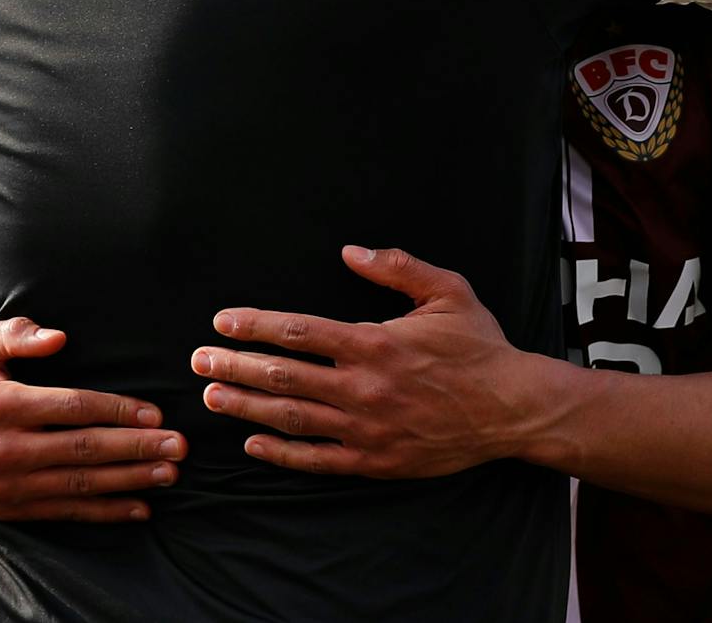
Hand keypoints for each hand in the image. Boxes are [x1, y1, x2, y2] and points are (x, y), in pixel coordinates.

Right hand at [0, 317, 187, 521]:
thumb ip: (14, 333)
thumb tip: (58, 336)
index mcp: (1, 405)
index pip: (72, 408)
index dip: (117, 411)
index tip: (156, 412)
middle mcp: (5, 449)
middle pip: (85, 450)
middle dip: (137, 448)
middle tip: (180, 446)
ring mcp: (7, 484)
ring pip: (80, 485)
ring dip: (130, 481)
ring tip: (170, 473)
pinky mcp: (9, 509)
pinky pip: (65, 512)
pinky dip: (105, 512)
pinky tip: (141, 507)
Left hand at [192, 246, 537, 477]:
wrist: (512, 409)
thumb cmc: (480, 347)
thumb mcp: (448, 292)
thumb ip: (397, 267)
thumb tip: (350, 251)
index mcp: (375, 343)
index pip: (299, 332)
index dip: (255, 325)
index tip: (223, 322)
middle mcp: (364, 388)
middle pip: (284, 376)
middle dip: (235, 367)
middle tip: (198, 361)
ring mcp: (367, 429)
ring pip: (292, 417)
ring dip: (247, 405)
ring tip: (212, 396)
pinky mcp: (375, 461)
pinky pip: (317, 459)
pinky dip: (281, 452)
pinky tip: (253, 441)